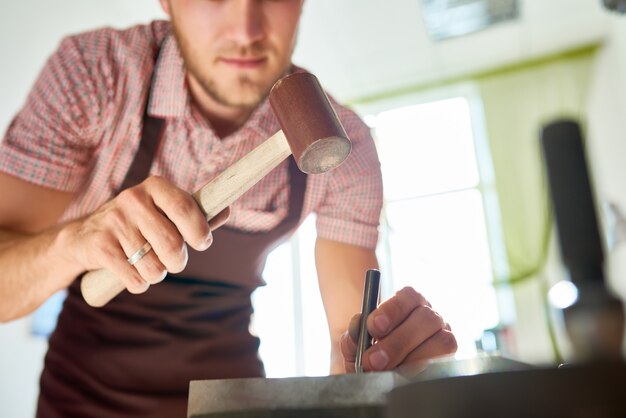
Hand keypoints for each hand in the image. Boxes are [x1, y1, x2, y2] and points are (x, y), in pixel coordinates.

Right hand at [60, 176, 229, 292]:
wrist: (84, 236)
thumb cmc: (138, 224)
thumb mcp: (164, 212)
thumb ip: (195, 214)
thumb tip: (226, 210)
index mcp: (155, 186)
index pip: (185, 208)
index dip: (199, 231)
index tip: (202, 243)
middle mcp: (133, 199)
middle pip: (173, 244)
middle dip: (178, 261)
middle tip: (174, 261)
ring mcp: (114, 221)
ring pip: (155, 267)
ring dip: (157, 275)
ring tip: (149, 264)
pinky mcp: (100, 246)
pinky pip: (136, 279)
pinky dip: (140, 284)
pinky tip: (132, 272)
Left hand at [340, 287, 456, 376]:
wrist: (377, 384)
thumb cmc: (369, 358)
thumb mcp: (356, 346)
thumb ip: (355, 333)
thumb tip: (358, 324)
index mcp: (409, 304)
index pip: (409, 296)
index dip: (393, 309)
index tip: (374, 326)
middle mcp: (431, 317)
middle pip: (426, 318)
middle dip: (398, 341)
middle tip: (373, 360)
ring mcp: (444, 338)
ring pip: (441, 341)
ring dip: (411, 359)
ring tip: (386, 373)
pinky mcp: (451, 362)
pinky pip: (444, 365)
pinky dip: (422, 373)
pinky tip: (402, 379)